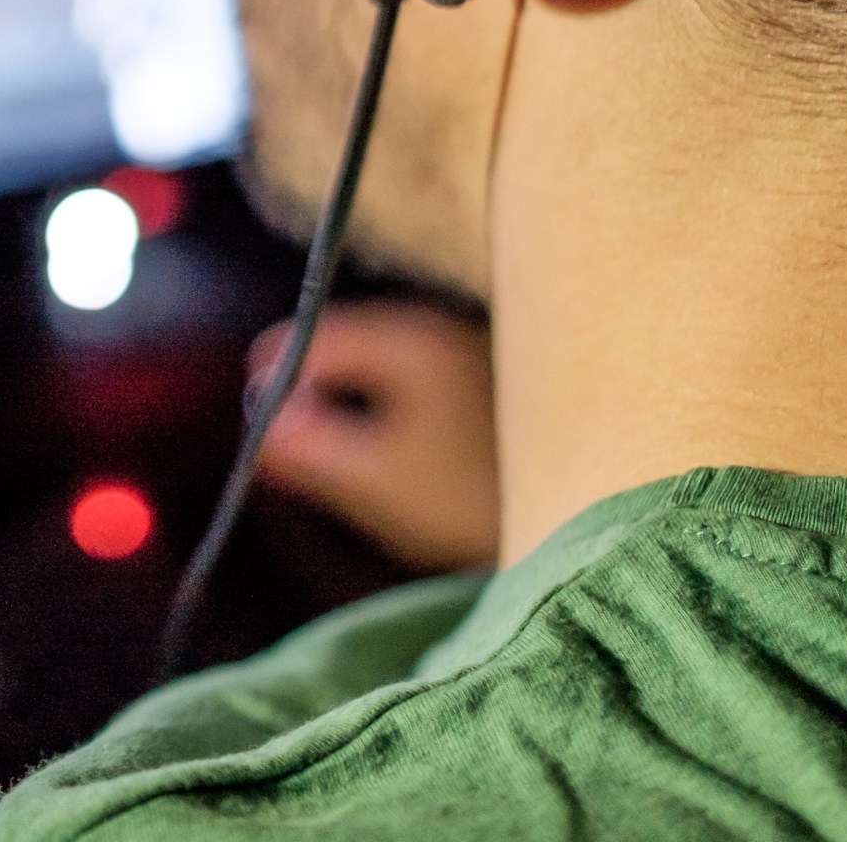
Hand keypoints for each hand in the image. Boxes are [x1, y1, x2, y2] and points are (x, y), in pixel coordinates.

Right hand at [253, 299, 498, 571]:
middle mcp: (442, 327)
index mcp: (407, 341)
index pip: (311, 337)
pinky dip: (399, 408)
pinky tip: (411, 457)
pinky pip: (423, 379)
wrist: (586, 518)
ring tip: (358, 464)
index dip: (277, 385)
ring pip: (387, 364)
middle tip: (306, 455)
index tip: (269, 438)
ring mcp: (475, 349)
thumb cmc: (475, 500)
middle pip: (349, 345)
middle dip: (318, 394)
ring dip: (359, 403)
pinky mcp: (498, 378)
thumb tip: (260, 425)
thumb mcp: (374, 482)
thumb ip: (307, 448)